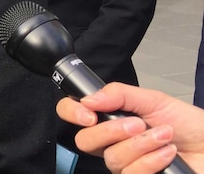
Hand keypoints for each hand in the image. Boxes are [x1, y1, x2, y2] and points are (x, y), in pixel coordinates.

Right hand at [56, 82, 203, 172]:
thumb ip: (119, 94)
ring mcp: (125, 164)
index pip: (72, 114)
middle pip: (84, 141)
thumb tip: (89, 99)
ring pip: (111, 159)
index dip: (71, 113)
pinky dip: (151, 161)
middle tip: (136, 123)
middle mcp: (111, 143)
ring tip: (164, 135)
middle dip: (110, 131)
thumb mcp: (153, 100)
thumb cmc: (187, 125)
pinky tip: (167, 153)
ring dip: (140, 145)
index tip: (89, 114)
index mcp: (109, 119)